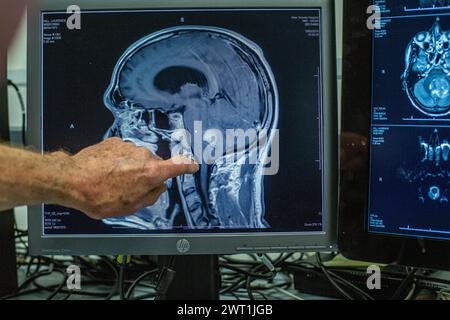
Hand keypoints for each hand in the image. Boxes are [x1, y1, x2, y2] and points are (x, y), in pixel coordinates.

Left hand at [58, 138, 198, 218]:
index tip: (193, 165)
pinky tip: (105, 171)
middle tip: (128, 189)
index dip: (187, 166)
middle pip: (152, 166)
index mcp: (151, 173)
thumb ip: (150, 196)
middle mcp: (143, 156)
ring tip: (111, 180)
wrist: (72, 180)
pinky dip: (118, 161)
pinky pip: (123, 153)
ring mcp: (128, 146)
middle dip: (145, 176)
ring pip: (137, 159)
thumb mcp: (130, 207)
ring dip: (130, 168)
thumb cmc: (99, 196)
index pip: (177, 167)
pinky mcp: (115, 142)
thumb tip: (159, 187)